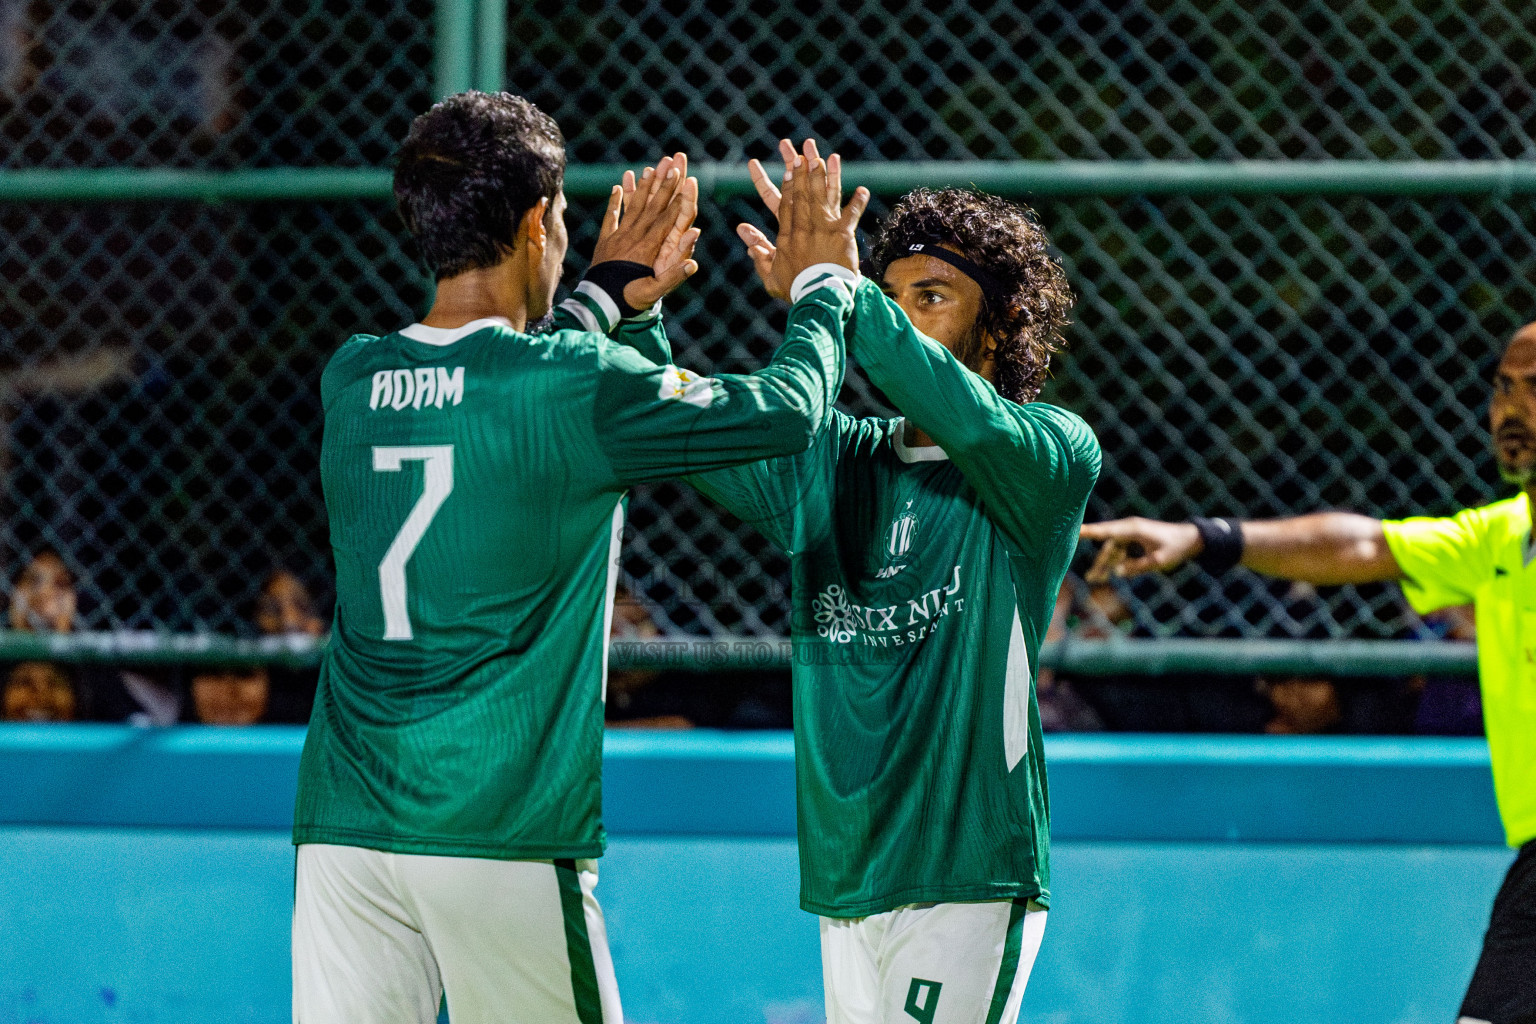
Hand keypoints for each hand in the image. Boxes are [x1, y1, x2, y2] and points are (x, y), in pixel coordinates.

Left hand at [588, 152, 700, 308]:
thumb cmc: (629, 300)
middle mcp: (633, 238)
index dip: (676, 199)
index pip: (666, 219)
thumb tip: (693, 263)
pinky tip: (617, 186)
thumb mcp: (654, 293)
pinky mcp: (605, 241)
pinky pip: (610, 218)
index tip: (685, 179)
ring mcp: (618, 238)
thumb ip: (673, 277)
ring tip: (649, 169)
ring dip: (642, 187)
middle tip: (672, 165)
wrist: (597, 304)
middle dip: (664, 185)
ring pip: (633, 207)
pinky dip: (614, 202)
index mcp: (647, 249)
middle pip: (652, 207)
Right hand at [735, 139, 867, 300]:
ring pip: (822, 198)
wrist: (819, 298)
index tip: (788, 171)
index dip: (788, 187)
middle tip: (802, 156)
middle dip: (802, 174)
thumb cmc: (796, 289)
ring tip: (823, 159)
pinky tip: (863, 189)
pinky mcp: (843, 235)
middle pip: (802, 196)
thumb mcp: (771, 275)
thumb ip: (758, 254)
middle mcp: (804, 228)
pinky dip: (858, 202)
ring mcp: (824, 230)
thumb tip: (743, 234)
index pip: (786, 206)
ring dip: (823, 177)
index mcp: (787, 237)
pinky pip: (851, 215)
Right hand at [1080, 518, 1202, 581]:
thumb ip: (1136, 566)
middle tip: (1090, 577)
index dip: (1089, 532)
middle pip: (1107, 546)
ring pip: (1111, 550)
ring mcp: (1129, 534)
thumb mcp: (1158, 561)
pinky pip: (1118, 551)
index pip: (1106, 531)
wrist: (1190, 539)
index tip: (1072, 532)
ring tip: (1094, 579)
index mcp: (1132, 529)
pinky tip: (1105, 574)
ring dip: (1104, 564)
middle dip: (1098, 562)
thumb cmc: (1176, 547)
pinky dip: (1113, 562)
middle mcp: (1128, 529)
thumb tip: (1116, 571)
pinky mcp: (1132, 539)